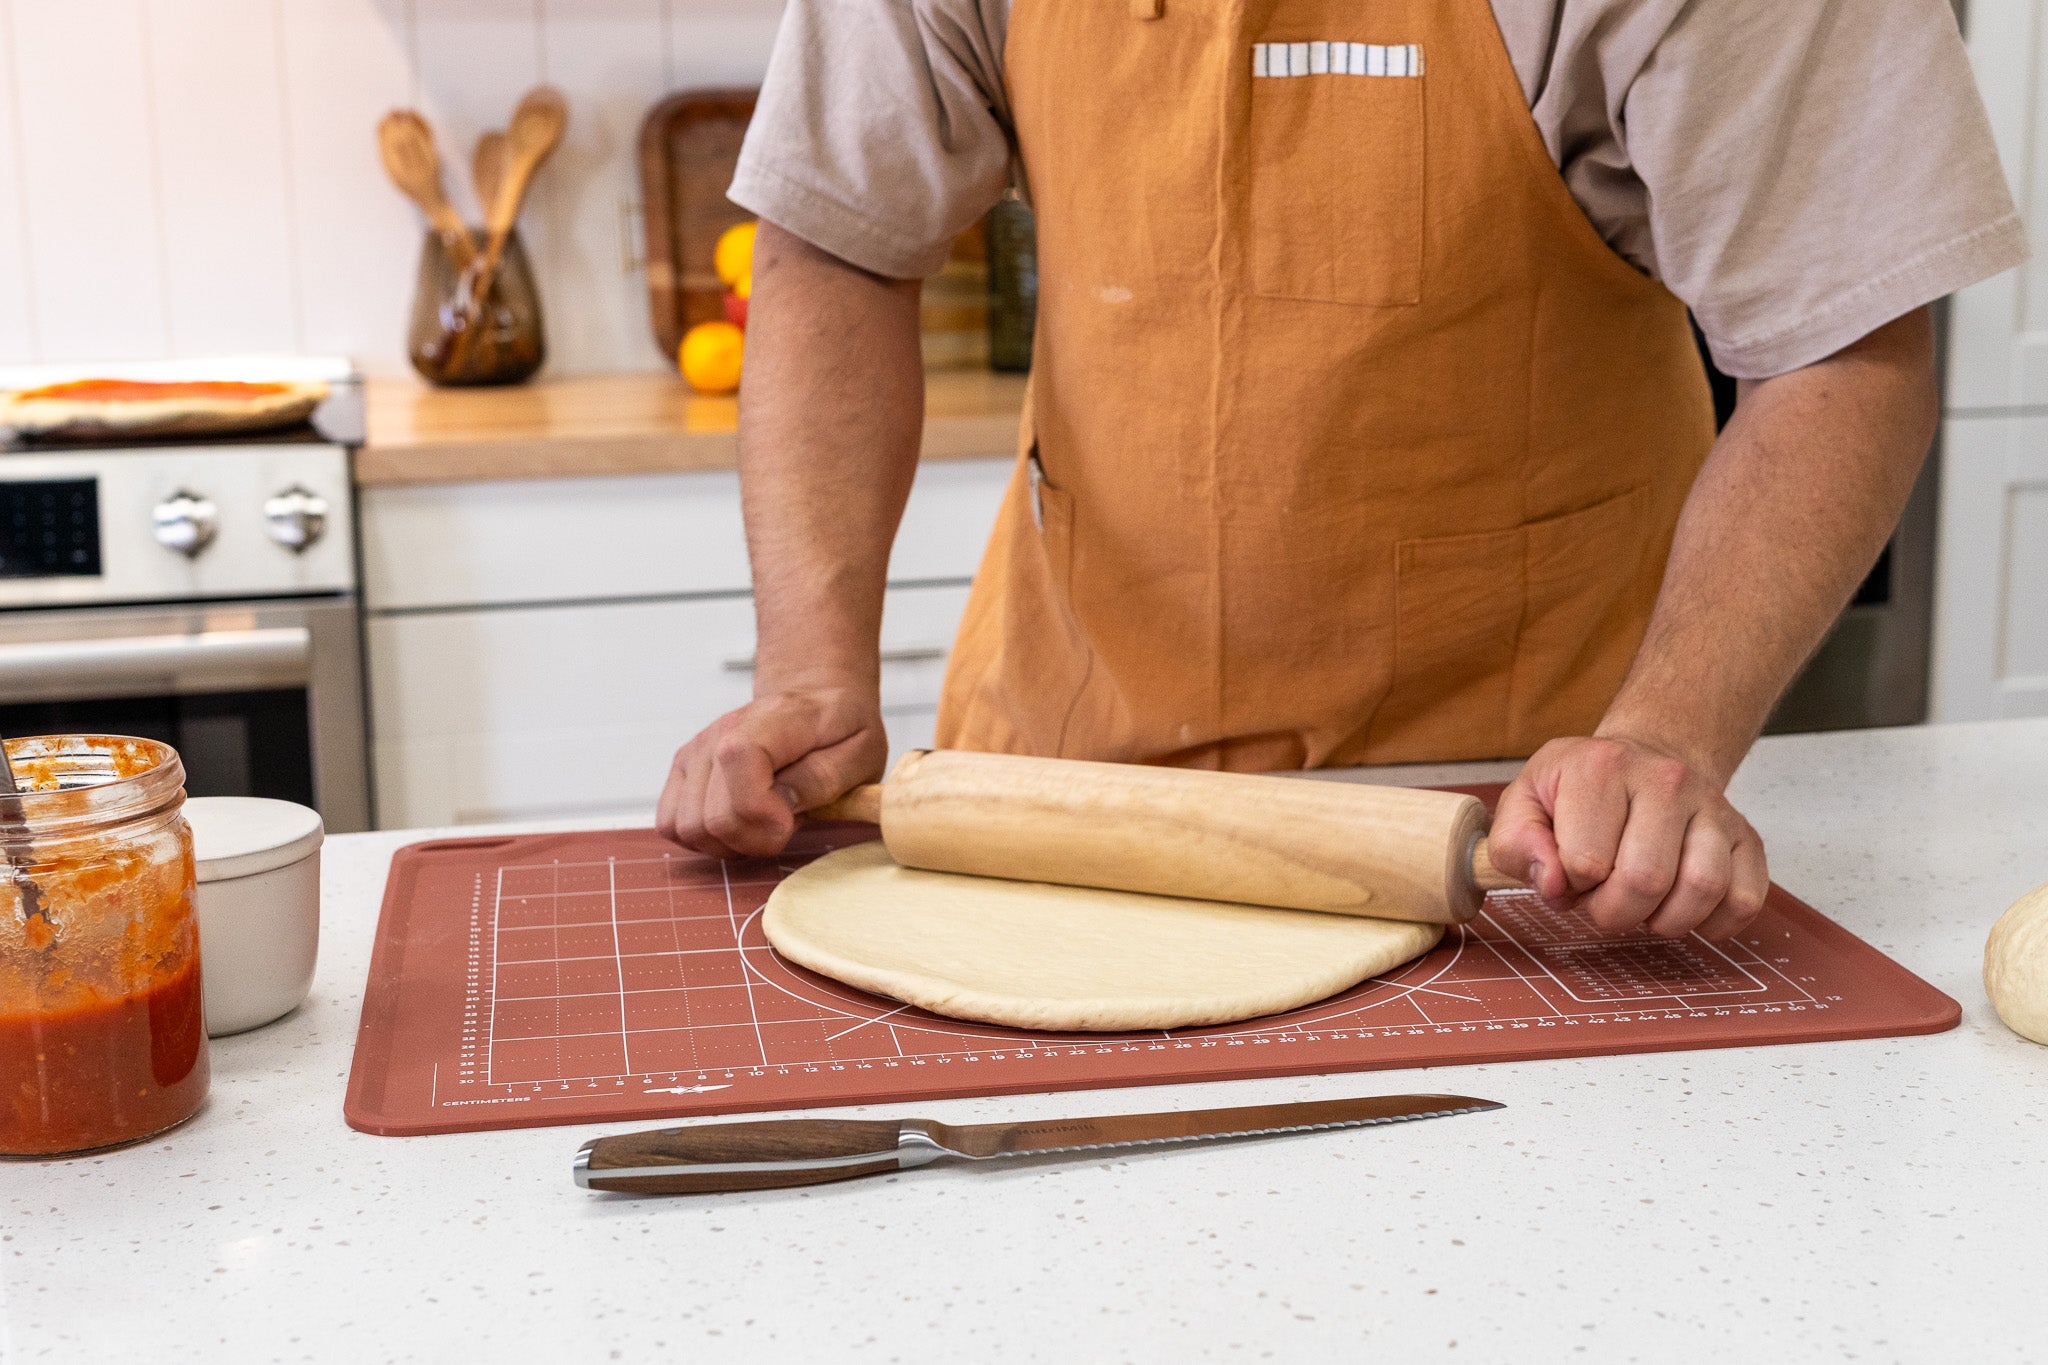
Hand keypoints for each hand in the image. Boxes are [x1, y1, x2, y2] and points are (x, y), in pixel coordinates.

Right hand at [656, 683, 886, 858]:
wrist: (814, 698)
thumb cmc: (841, 729)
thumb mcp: (862, 752)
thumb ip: (823, 779)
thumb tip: (781, 807)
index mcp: (773, 719)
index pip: (739, 759)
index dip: (760, 809)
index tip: (790, 822)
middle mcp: (721, 731)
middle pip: (711, 816)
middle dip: (753, 839)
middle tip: (786, 825)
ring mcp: (695, 750)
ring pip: (689, 828)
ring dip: (729, 842)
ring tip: (764, 823)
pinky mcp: (683, 769)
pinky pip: (672, 824)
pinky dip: (706, 838)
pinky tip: (739, 823)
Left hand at [1485, 735, 1767, 940]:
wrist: (1648, 755)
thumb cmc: (1582, 787)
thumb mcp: (1525, 801)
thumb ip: (1516, 844)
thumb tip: (1553, 884)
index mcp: (1601, 768)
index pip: (1586, 860)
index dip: (1572, 885)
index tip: (1571, 874)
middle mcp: (1665, 780)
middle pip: (1646, 880)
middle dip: (1614, 911)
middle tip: (1603, 899)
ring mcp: (1712, 807)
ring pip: (1702, 889)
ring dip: (1664, 920)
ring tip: (1642, 906)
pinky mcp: (1746, 836)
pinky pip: (1743, 900)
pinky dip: (1712, 923)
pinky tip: (1680, 908)